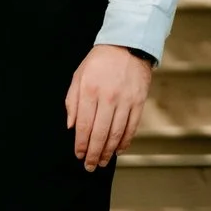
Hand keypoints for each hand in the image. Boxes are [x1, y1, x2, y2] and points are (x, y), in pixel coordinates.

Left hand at [65, 44, 151, 171]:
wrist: (127, 45)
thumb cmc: (99, 61)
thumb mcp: (78, 76)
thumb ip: (72, 102)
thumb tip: (72, 127)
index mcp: (89, 91)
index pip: (84, 125)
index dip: (81, 144)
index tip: (79, 155)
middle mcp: (108, 97)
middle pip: (100, 133)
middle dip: (94, 153)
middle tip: (90, 166)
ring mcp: (125, 100)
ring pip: (116, 133)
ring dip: (109, 151)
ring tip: (103, 162)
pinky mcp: (139, 101)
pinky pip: (132, 127)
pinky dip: (125, 141)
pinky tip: (118, 150)